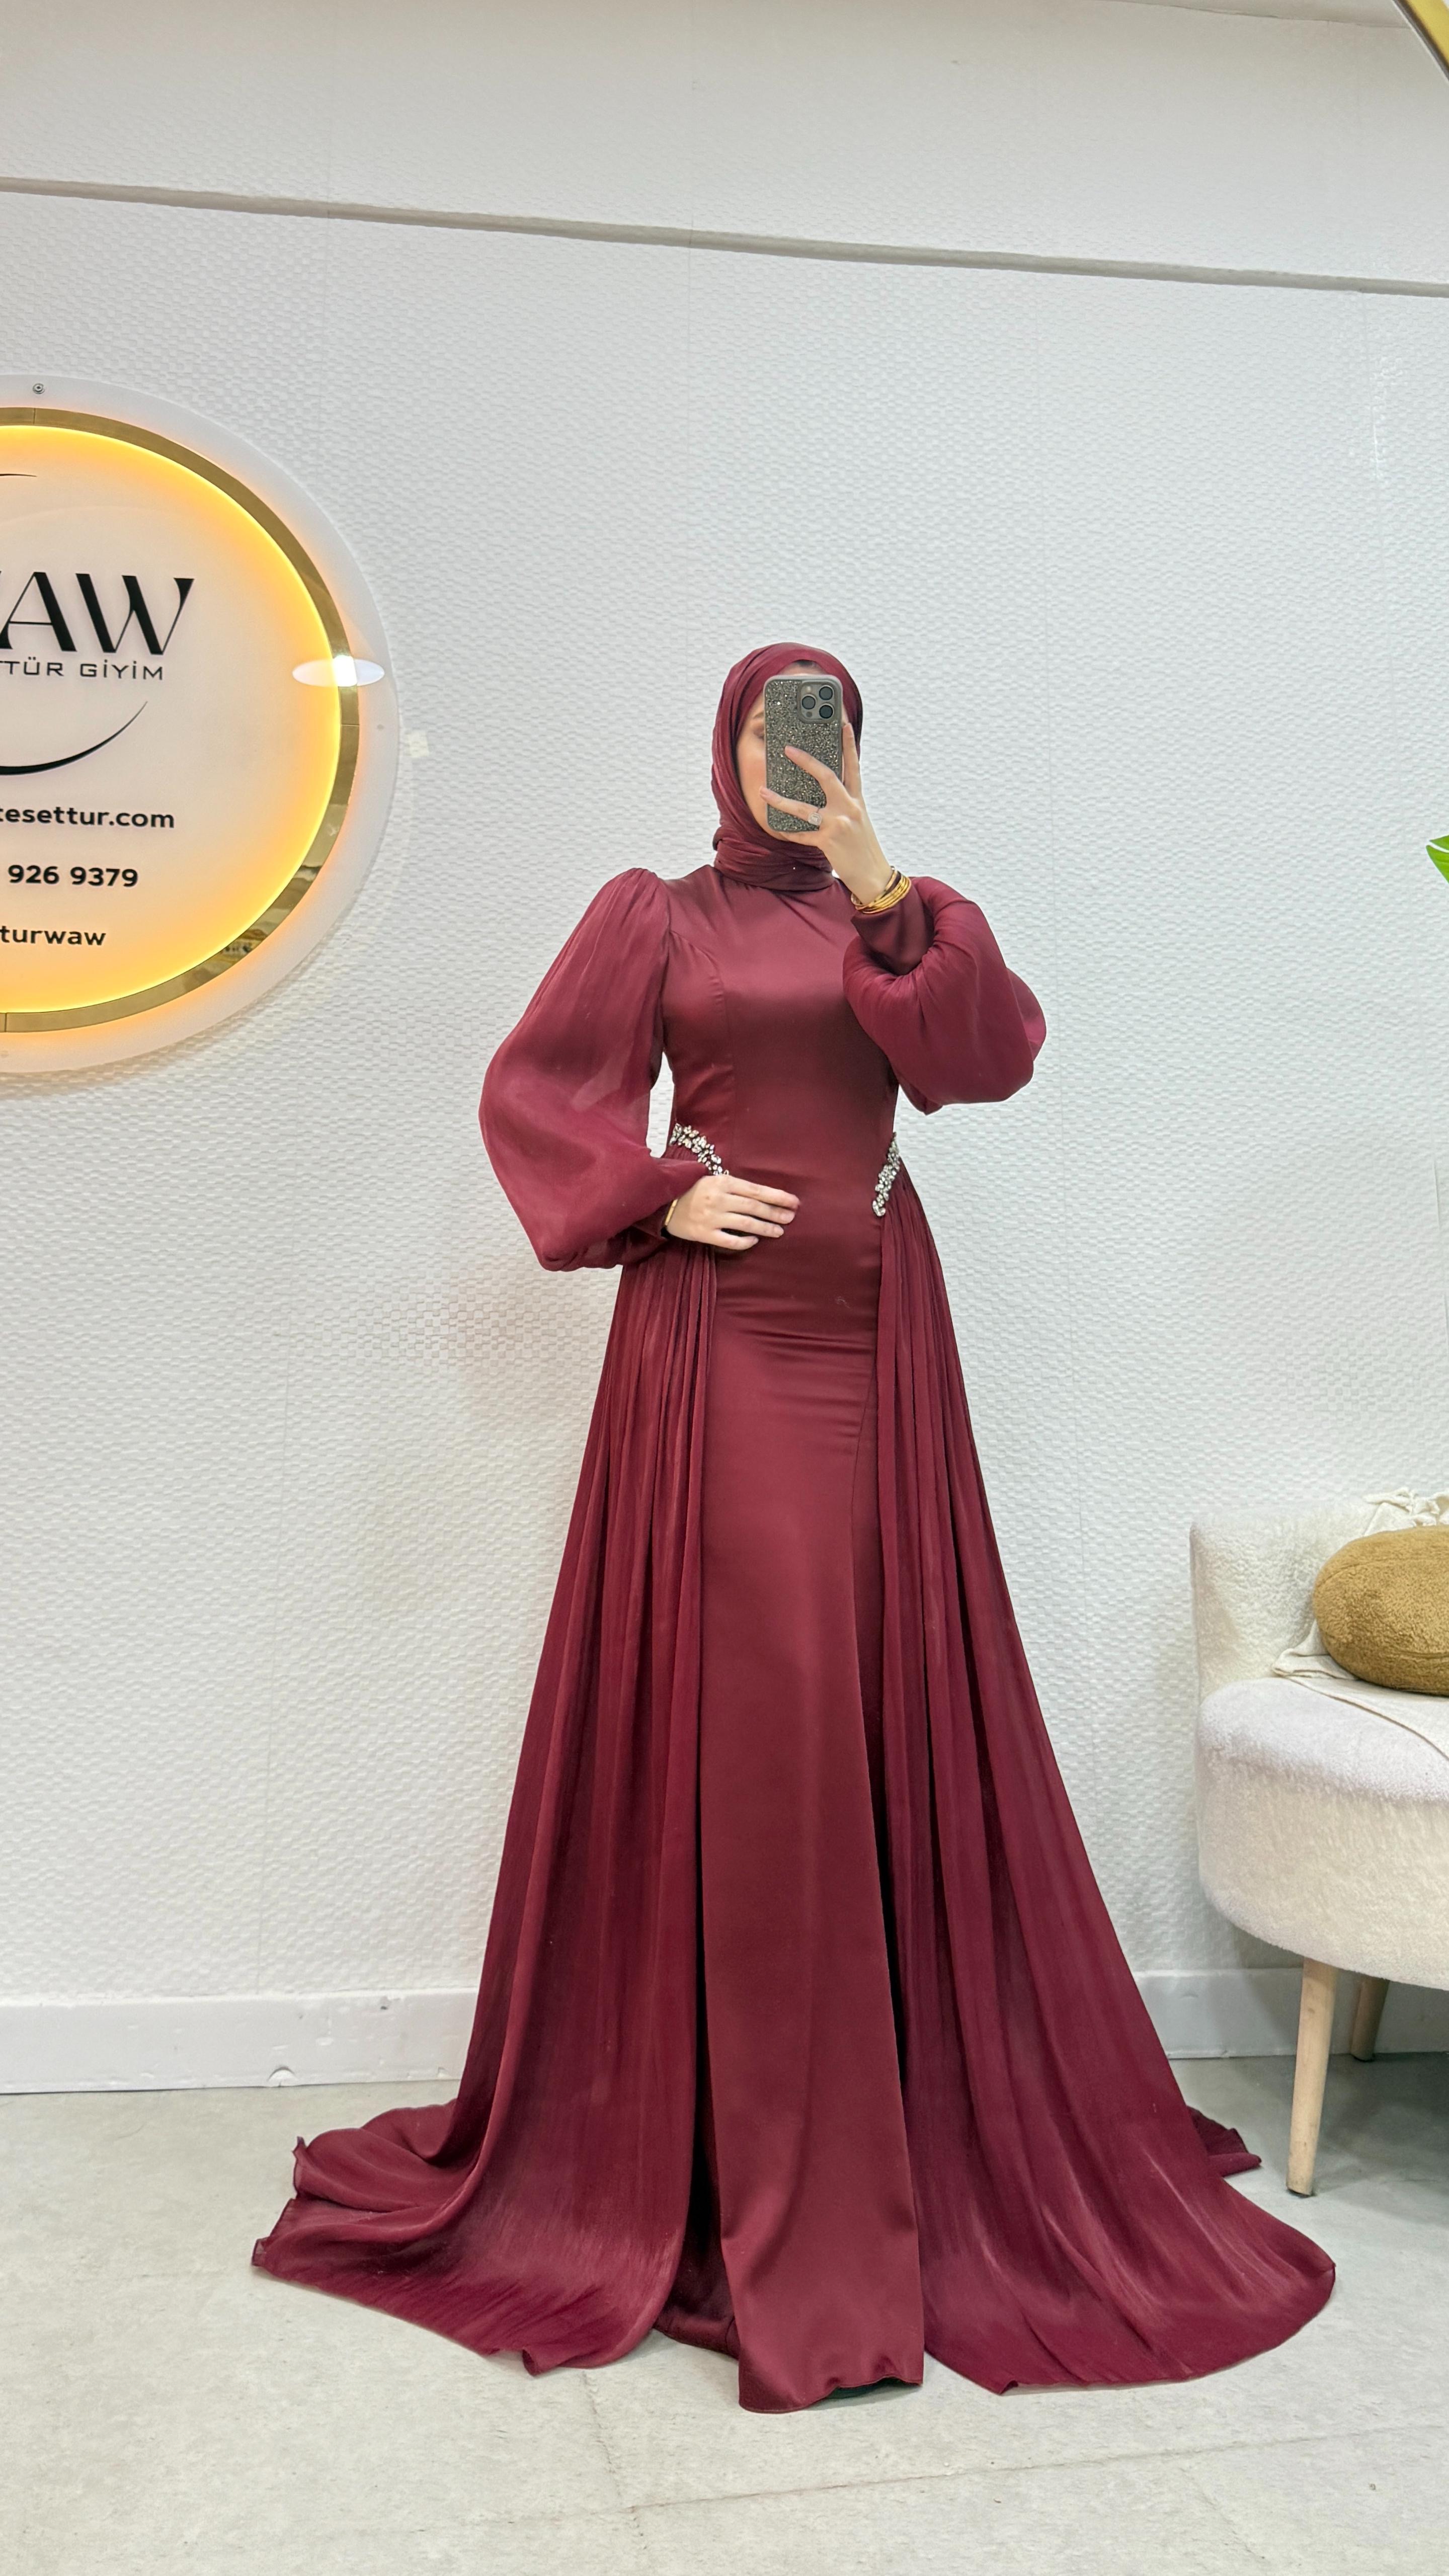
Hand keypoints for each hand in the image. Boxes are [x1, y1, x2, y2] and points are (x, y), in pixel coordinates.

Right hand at [664, 1171, 798, 1252]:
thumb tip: (764, 1196)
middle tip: (791, 1217)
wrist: (663, 1203)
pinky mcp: (704, 1233)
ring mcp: (711, 1217)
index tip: (794, 1202)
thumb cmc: (692, 1190)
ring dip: (765, 1227)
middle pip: (754, 1206)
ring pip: (745, 1223)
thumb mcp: (712, 1180)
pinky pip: (729, 1240)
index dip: (777, 1196)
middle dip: (775, 1212)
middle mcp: (718, 1199)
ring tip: (779, 1231)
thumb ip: (734, 1187)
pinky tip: (755, 1240)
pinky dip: (744, 1241)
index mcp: (722, 1182)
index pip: (756, 1190)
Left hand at [763, 719, 893, 905]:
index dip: (848, 745)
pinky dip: (788, 831)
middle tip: (788, 749)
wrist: (874, 876)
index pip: (853, 767)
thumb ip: (844, 804)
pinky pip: (801, 834)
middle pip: (827, 777)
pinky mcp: (828, 841)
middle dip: (806, 761)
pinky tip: (776, 828)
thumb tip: (825, 791)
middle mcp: (849, 808)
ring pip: (804, 808)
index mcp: (857, 800)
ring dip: (780, 800)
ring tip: (763, 791)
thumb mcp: (859, 820)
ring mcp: (838, 824)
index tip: (842, 725)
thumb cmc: (863, 847)